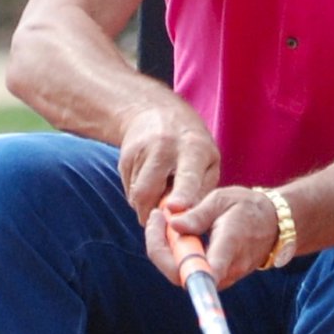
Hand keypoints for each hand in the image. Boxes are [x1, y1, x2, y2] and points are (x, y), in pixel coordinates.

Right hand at [117, 97, 219, 223]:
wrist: (156, 112)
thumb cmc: (192, 145)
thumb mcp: (209, 161)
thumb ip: (202, 192)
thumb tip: (189, 221)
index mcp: (193, 149)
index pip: (186, 176)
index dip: (181, 195)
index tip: (174, 208)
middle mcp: (164, 148)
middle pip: (148, 191)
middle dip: (153, 213)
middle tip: (166, 218)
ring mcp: (141, 152)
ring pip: (137, 196)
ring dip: (147, 206)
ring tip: (162, 193)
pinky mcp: (124, 158)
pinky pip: (130, 191)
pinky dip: (140, 196)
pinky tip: (151, 182)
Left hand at [146, 186, 279, 288]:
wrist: (273, 224)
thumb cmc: (248, 208)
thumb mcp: (223, 200)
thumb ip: (198, 214)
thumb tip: (173, 224)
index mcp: (230, 245)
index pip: (205, 269)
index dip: (179, 263)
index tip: (165, 229)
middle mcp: (226, 268)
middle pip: (181, 274)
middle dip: (159, 247)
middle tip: (156, 216)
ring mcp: (221, 277)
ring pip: (181, 273)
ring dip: (165, 248)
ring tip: (163, 218)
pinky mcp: (216, 278)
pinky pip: (188, 271)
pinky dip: (175, 252)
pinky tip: (172, 230)